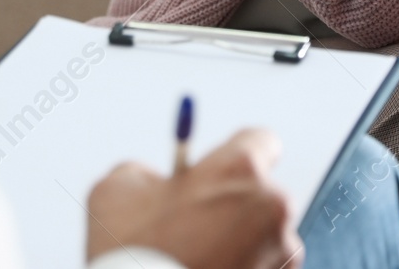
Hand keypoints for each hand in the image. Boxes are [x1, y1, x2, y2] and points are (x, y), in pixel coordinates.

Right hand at [85, 128, 301, 268]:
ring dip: (244, 246)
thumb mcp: (117, 193)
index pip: (262, 141)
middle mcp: (272, 203)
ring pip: (268, 238)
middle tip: (198, 231)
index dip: (236, 158)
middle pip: (262, 195)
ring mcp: (282, 249)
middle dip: (234, 209)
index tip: (221, 174)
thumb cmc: (133, 256)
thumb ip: (145, 176)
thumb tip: (156, 185)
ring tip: (202, 262)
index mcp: (240, 168)